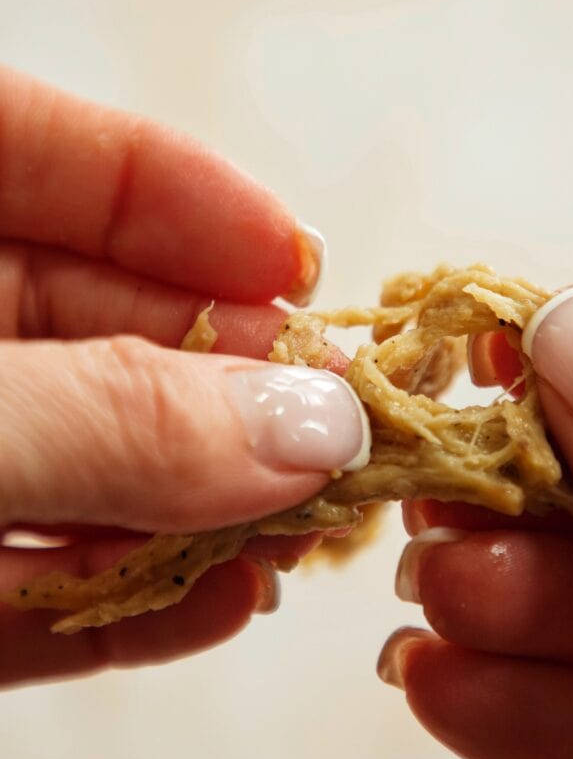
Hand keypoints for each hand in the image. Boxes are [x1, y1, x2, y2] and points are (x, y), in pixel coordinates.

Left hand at [0, 67, 367, 686]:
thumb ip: (106, 421)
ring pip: (85, 465)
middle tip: (347, 429)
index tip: (300, 260)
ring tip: (313, 526)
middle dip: (224, 381)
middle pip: (93, 330)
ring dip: (202, 502)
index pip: (37, 157)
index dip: (178, 197)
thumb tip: (308, 427)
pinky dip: (130, 600)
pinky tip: (225, 601)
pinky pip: (38, 588)